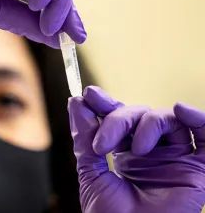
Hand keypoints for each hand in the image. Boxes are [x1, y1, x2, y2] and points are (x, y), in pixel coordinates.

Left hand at [68, 86, 204, 212]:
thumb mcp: (91, 172)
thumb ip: (84, 137)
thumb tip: (76, 103)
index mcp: (127, 152)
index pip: (119, 116)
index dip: (106, 103)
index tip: (89, 94)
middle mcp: (152, 151)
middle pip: (140, 114)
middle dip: (119, 119)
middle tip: (102, 143)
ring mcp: (175, 158)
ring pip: (167, 119)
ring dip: (149, 124)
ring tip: (137, 149)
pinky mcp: (197, 169)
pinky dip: (197, 118)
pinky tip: (180, 110)